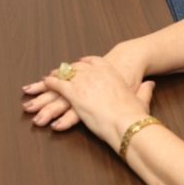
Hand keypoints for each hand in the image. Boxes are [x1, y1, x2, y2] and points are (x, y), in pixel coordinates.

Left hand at [22, 57, 155, 147]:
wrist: (129, 121)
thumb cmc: (136, 112)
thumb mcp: (141, 97)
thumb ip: (144, 89)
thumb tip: (150, 84)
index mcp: (109, 71)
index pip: (90, 62)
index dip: (79, 65)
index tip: (73, 67)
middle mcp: (93, 73)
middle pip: (71, 70)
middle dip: (58, 74)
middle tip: (48, 77)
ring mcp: (83, 82)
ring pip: (60, 79)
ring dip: (46, 86)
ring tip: (32, 94)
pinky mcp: (75, 95)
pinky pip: (58, 89)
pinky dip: (48, 89)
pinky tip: (40, 91)